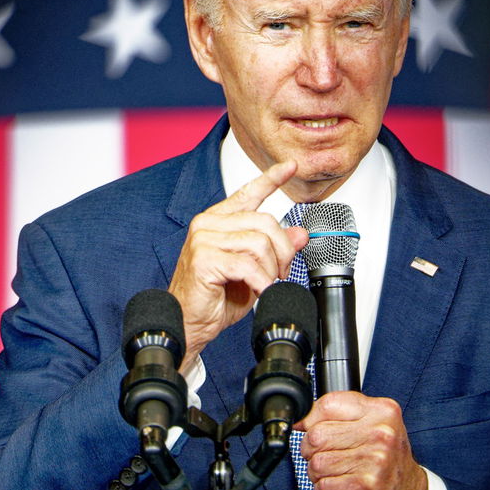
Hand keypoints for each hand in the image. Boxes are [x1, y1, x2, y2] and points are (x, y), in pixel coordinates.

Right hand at [167, 160, 303, 363]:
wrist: (189, 323)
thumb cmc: (215, 297)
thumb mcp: (254, 270)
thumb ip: (274, 249)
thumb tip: (299, 233)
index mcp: (218, 220)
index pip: (248, 192)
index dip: (271, 178)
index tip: (290, 166)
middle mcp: (208, 223)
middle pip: (265, 221)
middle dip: (283, 251)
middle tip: (282, 273)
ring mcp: (203, 239)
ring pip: (259, 243)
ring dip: (271, 270)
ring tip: (267, 284)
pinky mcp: (204, 259)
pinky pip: (248, 265)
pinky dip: (262, 281)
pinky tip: (260, 290)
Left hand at [299, 390, 428, 489]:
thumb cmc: (387, 459)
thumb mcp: (376, 425)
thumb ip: (344, 415)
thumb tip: (301, 418)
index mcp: (382, 411)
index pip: (328, 404)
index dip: (311, 419)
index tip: (310, 428)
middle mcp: (381, 433)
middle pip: (317, 435)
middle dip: (311, 450)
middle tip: (324, 455)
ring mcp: (374, 460)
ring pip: (317, 463)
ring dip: (317, 473)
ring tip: (334, 473)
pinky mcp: (365, 486)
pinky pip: (323, 485)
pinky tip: (338, 487)